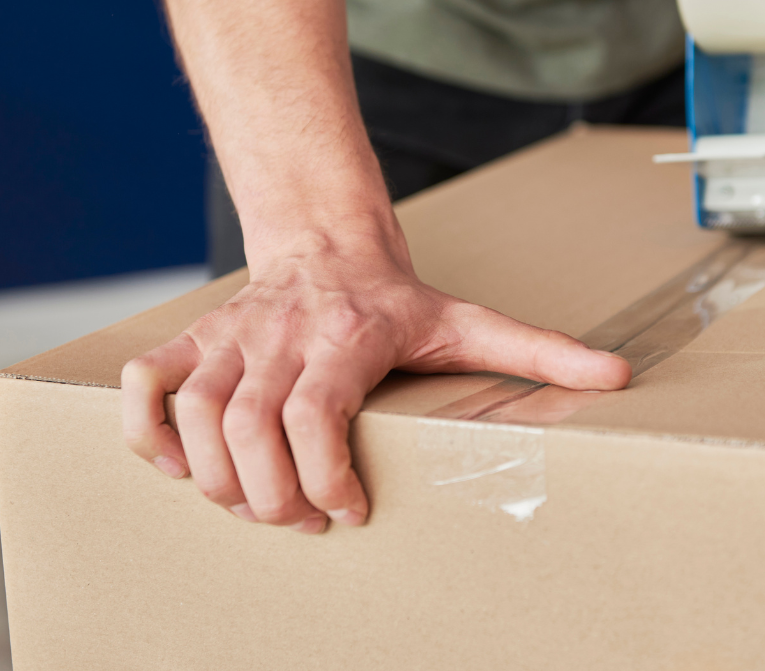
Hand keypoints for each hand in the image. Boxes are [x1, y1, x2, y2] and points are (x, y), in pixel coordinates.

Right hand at [122, 227, 629, 532]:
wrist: (330, 240)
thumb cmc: (398, 298)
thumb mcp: (470, 321)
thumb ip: (539, 350)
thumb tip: (618, 377)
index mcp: (351, 337)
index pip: (316, 413)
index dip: (323, 478)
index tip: (350, 511)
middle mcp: (284, 335)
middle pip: (247, 426)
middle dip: (270, 496)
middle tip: (306, 524)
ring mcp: (234, 336)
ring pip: (193, 413)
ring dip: (215, 479)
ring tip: (255, 506)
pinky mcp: (198, 338)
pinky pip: (145, 385)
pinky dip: (147, 434)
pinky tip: (179, 468)